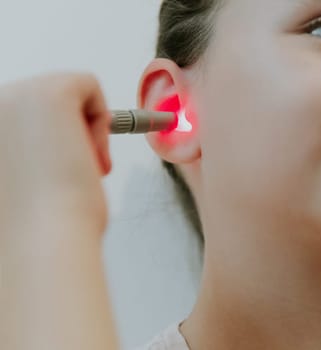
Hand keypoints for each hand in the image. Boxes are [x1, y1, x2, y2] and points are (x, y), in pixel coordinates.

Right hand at [0, 72, 111, 234]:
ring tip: (76, 169)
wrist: (40, 246)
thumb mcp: (15, 182)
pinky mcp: (48, 92)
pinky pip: (88, 85)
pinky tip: (88, 155)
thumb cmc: (33, 229)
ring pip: (65, 95)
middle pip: (43, 105)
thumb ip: (24, 155)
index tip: (62, 160)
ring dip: (82, 131)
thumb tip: (51, 143)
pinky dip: (101, 119)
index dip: (46, 140)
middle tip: (73, 171)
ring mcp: (11, 96)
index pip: (20, 121)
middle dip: (66, 134)